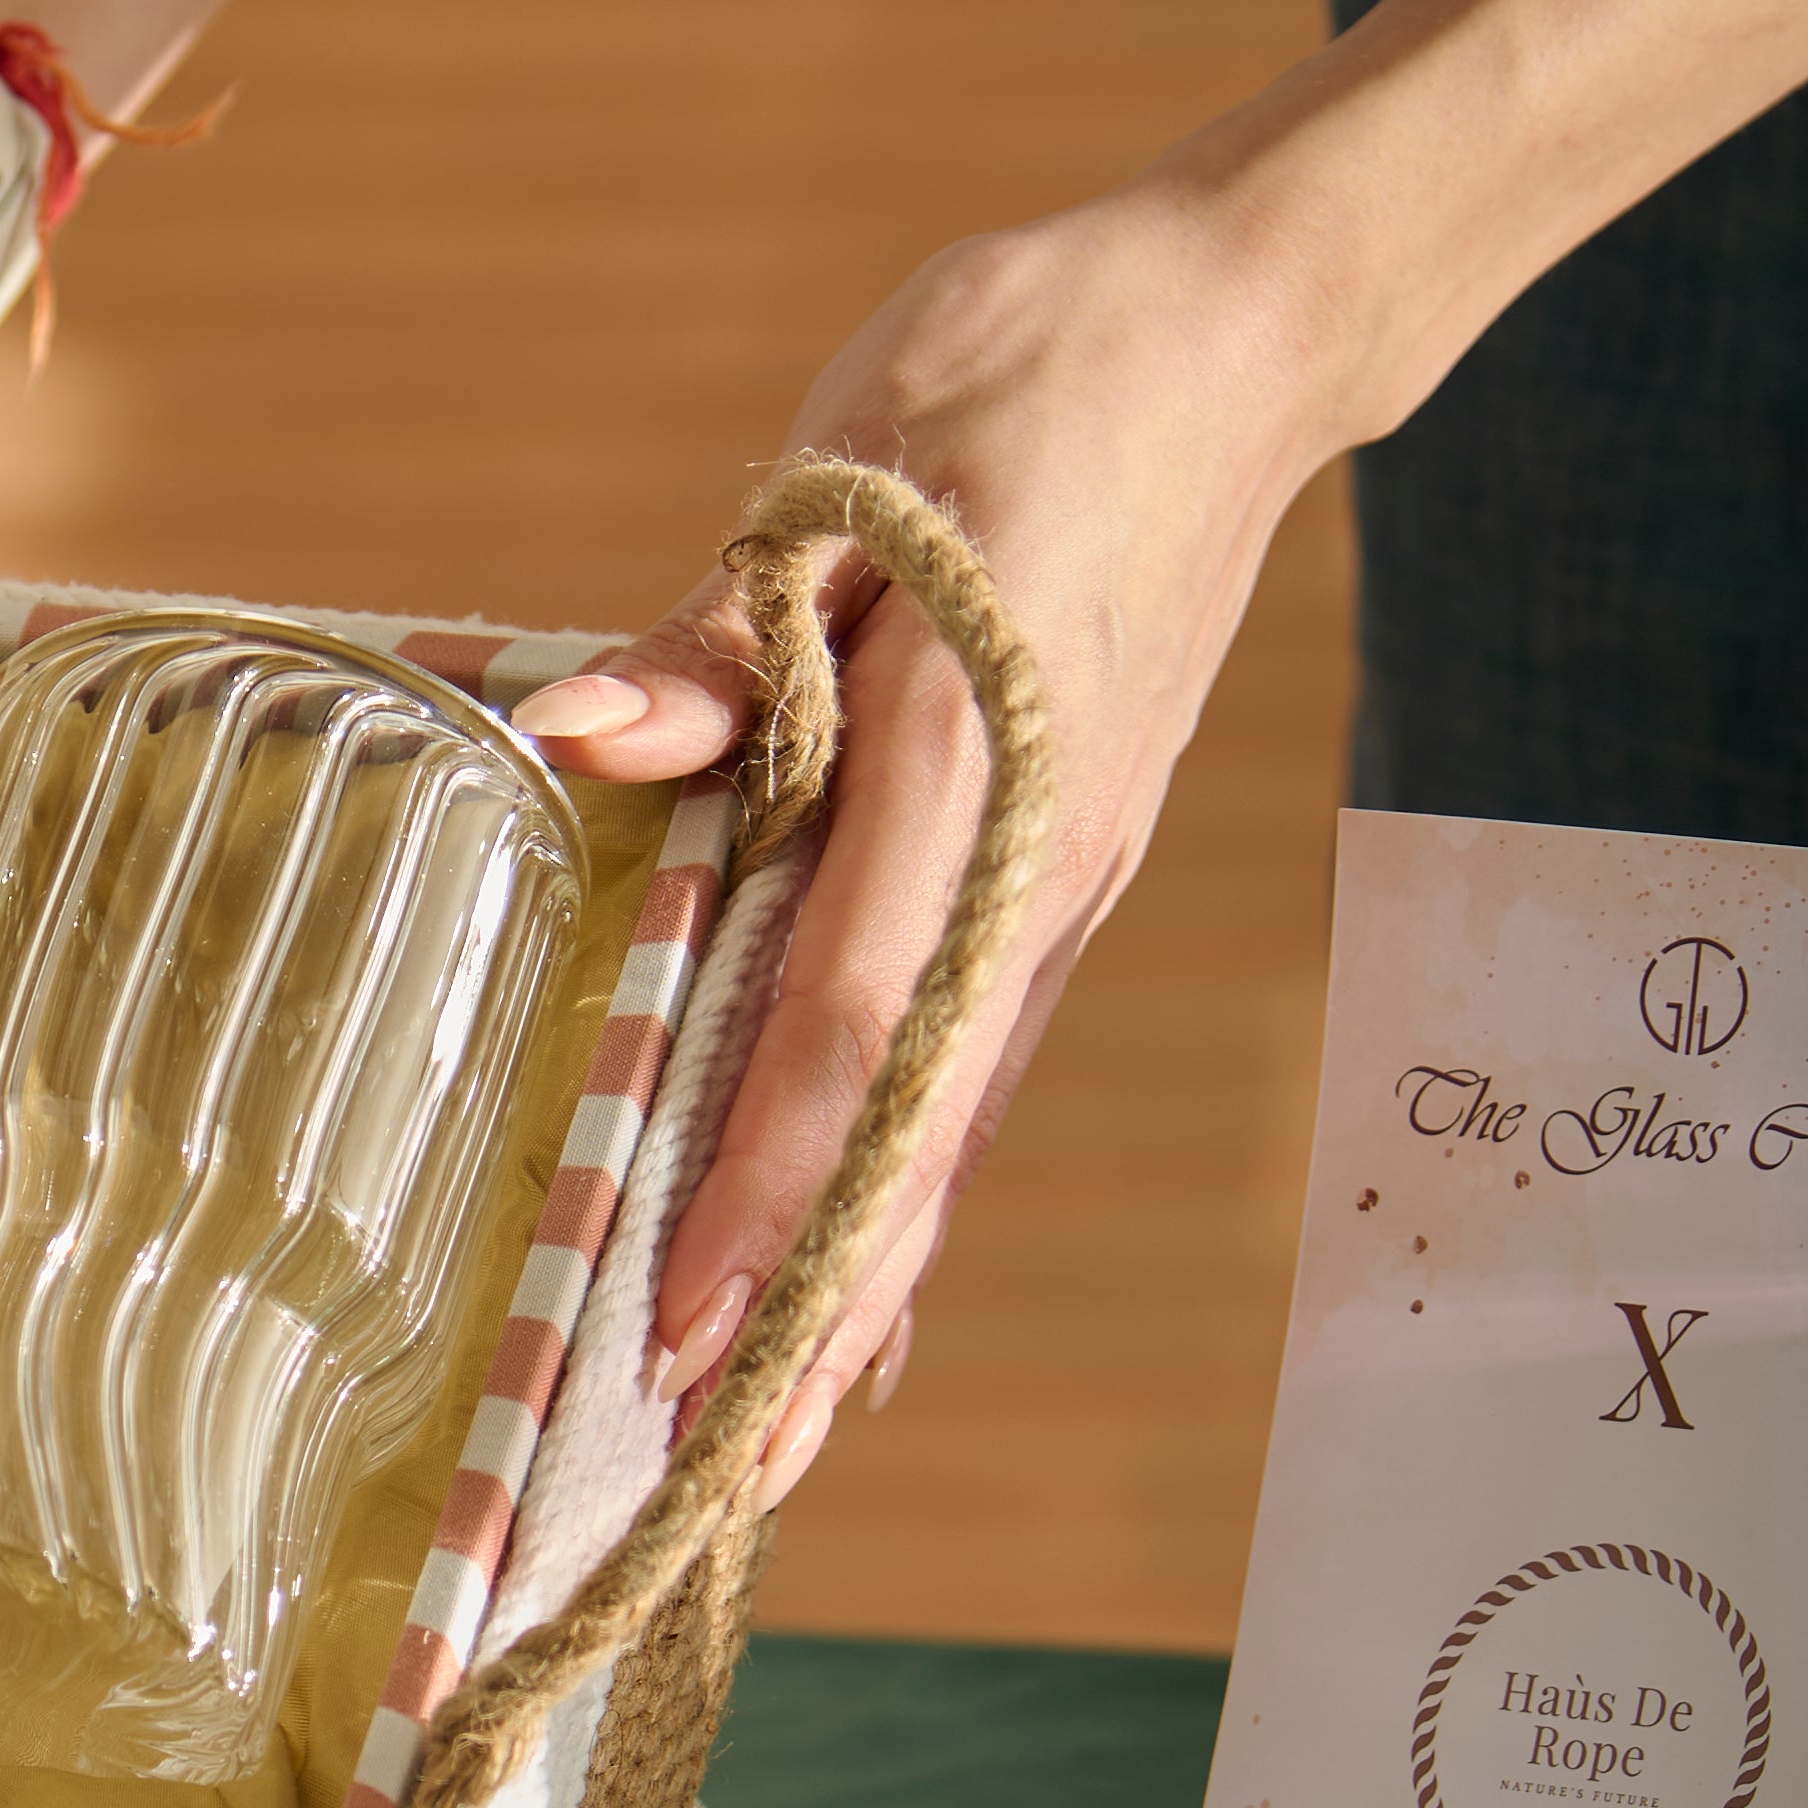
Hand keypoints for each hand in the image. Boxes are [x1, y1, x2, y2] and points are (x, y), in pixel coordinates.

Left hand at [517, 168, 1339, 1501]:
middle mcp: (1038, 854)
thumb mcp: (849, 461)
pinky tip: (862, 1291)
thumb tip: (574, 741)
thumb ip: (725, 637)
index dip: (765, 1181)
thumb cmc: (1021, 366)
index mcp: (974, 750)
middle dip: (813, 1309)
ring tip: (767, 1446)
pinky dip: (911, 1191)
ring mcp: (1068, 878)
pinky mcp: (1068, 870)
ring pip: (952, 1123)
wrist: (1233, 333)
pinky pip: (973, 1066)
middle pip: (915, 1127)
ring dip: (862, 1284)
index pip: (854, 1012)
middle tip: (710, 1475)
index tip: (689, 1318)